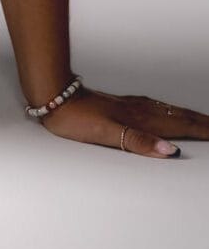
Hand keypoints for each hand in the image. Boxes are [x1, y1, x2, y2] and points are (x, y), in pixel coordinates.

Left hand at [38, 84, 208, 157]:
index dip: (201, 129)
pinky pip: (154, 108)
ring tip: (202, 120)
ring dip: (187, 116)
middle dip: (201, 122)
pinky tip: (166, 111)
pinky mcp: (120, 105)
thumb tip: (170, 151)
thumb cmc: (75, 117)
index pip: (179, 124)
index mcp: (140, 119)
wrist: (54, 97)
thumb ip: (138, 142)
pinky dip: (169, 111)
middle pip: (178, 116)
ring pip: (167, 111)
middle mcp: (138, 110)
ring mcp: (129, 106)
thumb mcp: (106, 133)